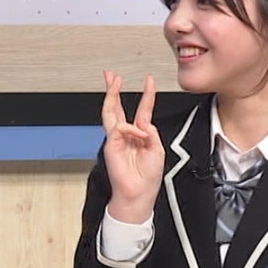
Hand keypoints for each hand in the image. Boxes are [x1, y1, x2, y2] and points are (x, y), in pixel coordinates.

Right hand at [101, 71, 162, 222]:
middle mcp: (126, 134)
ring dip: (111, 95)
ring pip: (110, 112)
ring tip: (113, 81)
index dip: (146, 95)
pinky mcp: (111, 145)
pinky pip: (119, 129)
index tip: (148, 80)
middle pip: (116, 107)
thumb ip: (151, 134)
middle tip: (111, 75)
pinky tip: (139, 133)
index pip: (142, 110)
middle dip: (113, 90)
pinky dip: (131, 129)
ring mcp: (117, 138)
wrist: (139, 192)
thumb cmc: (148, 175)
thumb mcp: (157, 150)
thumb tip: (143, 123)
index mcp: (140, 134)